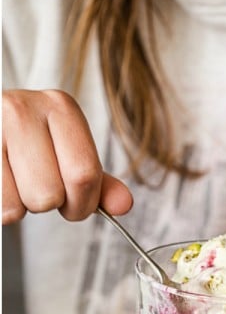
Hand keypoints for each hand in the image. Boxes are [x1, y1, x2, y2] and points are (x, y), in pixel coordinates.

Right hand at [2, 89, 132, 223]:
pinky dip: (3, 206)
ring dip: (23, 206)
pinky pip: (0, 204)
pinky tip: (2, 183)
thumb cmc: (30, 145)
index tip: (75, 205)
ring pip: (22, 202)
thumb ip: (98, 182)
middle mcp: (22, 109)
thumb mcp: (69, 155)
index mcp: (60, 107)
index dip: (83, 203)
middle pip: (51, 193)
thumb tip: (124, 205)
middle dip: (50, 205)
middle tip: (38, 188)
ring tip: (16, 181)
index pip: (84, 173)